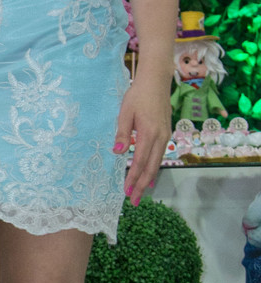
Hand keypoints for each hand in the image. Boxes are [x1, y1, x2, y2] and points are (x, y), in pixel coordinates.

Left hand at [114, 76, 170, 205]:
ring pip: (157, 163)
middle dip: (142, 185)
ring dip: (148, 178)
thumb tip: (117, 153)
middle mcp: (160, 138)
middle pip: (151, 167)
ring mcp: (165, 136)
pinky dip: (153, 167)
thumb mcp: (125, 113)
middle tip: (134, 200)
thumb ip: (122, 133)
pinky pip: (159, 155)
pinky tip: (149, 174)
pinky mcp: (166, 133)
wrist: (156, 81)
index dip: (133, 178)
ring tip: (140, 192)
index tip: (127, 192)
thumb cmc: (137, 95)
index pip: (139, 162)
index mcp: (148, 134)